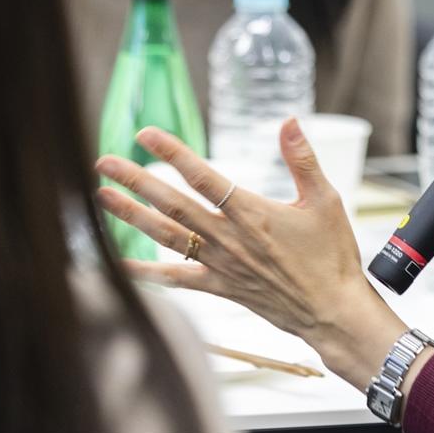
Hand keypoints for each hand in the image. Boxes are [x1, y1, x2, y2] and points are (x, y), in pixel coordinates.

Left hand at [94, 120, 412, 391]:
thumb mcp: (325, 200)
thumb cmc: (331, 255)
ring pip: (166, 236)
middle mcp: (229, 238)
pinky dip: (145, 272)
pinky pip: (175, 279)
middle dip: (136, 180)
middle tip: (105, 162)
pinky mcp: (219, 287)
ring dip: (131, 215)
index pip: (204, 176)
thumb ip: (303, 159)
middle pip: (173, 204)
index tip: (146, 135)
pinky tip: (118, 264)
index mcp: (252, 214)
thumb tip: (290, 121)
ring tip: (102, 196)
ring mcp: (220, 265)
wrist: (331, 311)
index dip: (173, 153)